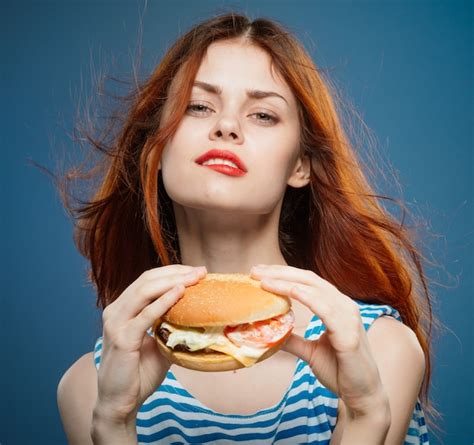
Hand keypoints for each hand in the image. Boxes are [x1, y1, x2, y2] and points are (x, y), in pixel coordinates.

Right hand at [94, 264, 206, 422]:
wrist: (119, 403)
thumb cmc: (138, 374)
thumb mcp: (158, 344)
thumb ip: (170, 326)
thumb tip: (198, 315)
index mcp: (123, 309)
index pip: (148, 280)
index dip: (172, 272)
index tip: (196, 271)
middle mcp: (115, 311)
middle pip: (147, 280)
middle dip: (176, 272)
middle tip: (201, 271)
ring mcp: (116, 323)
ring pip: (145, 291)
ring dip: (173, 282)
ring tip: (194, 278)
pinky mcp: (122, 338)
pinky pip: (146, 315)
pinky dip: (164, 301)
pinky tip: (180, 293)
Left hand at [250, 264, 388, 417]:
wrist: (362, 396)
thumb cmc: (340, 371)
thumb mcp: (310, 352)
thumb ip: (293, 339)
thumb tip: (271, 334)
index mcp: (336, 306)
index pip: (307, 281)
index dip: (283, 274)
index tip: (259, 273)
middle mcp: (343, 305)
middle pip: (308, 279)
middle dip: (280, 272)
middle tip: (254, 271)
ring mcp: (348, 316)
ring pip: (314, 288)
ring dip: (286, 281)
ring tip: (263, 281)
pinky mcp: (348, 332)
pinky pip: (324, 308)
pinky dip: (304, 296)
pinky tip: (287, 292)